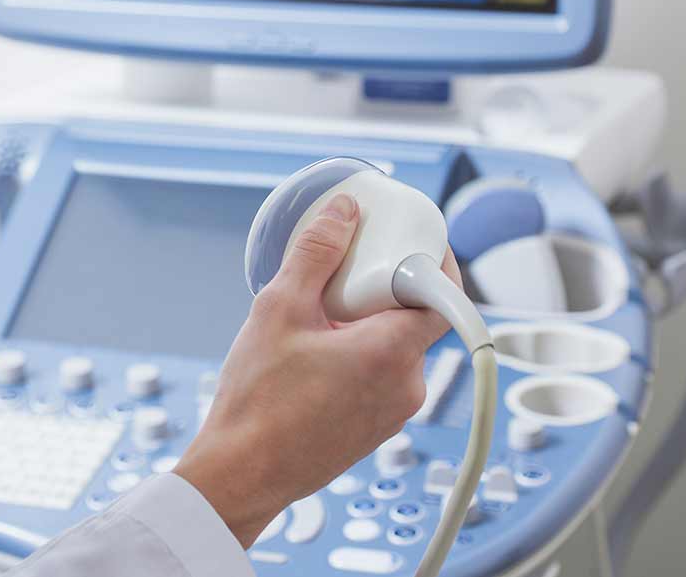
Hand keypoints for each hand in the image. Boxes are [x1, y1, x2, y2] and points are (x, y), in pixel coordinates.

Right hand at [173, 193, 459, 548]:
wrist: (243, 472)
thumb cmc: (258, 402)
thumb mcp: (279, 308)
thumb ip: (316, 253)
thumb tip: (343, 214)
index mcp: (392, 354)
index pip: (443, 295)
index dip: (431, 261)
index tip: (408, 241)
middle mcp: (406, 387)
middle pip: (416, 318)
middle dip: (384, 289)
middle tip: (344, 273)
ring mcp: (394, 413)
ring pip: (397, 347)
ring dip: (369, 323)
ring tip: (317, 318)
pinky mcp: (376, 428)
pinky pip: (383, 375)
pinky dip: (361, 353)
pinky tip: (314, 352)